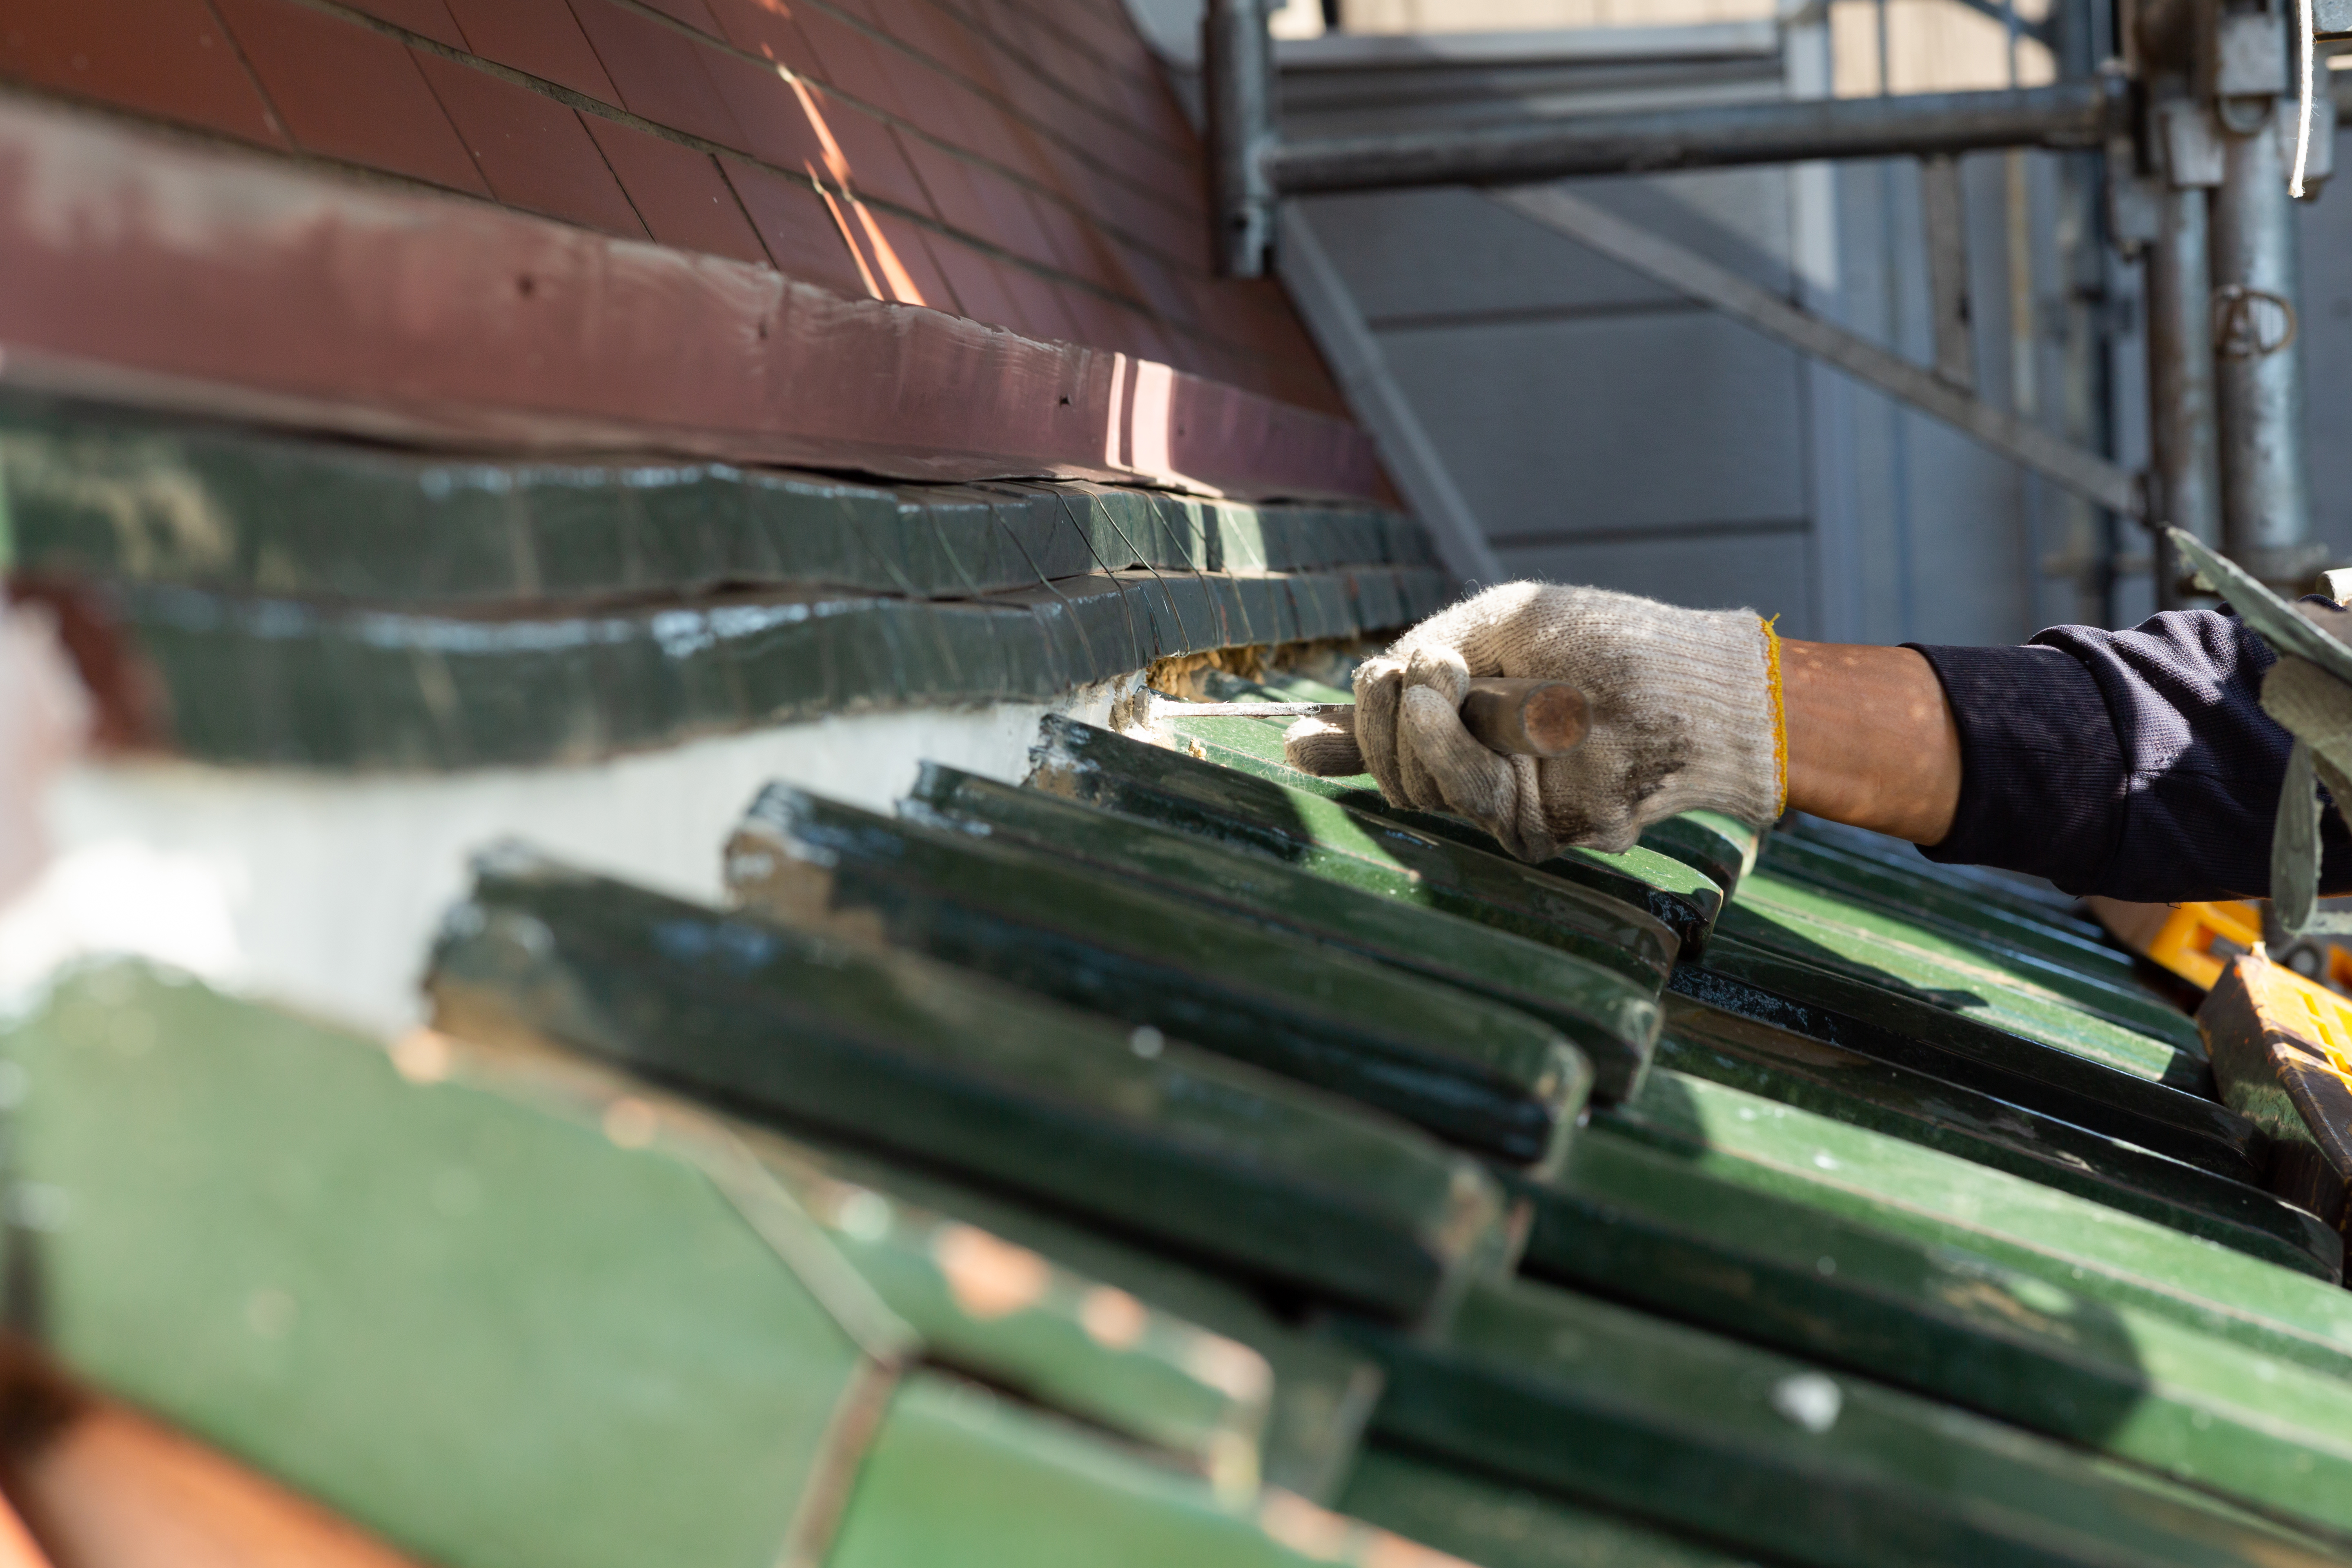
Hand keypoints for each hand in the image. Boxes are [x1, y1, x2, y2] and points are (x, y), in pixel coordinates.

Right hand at [1285, 583, 1782, 860]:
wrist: (1688, 684)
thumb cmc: (1602, 641)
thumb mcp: (1496, 625)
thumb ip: (1414, 665)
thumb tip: (1303, 735)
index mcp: (1464, 718)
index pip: (1380, 744)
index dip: (1342, 739)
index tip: (1307, 729)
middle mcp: (1476, 766)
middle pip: (1383, 766)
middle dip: (1373, 716)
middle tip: (1400, 674)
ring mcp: (1500, 800)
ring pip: (1411, 784)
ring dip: (1410, 724)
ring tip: (1440, 678)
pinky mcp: (1527, 829)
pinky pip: (1459, 793)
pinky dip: (1446, 743)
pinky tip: (1450, 703)